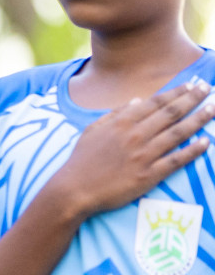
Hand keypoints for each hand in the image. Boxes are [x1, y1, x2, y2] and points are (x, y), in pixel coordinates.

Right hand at [46, 81, 213, 219]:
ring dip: (199, 119)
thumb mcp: (92, 130)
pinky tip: (206, 142)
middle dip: (193, 98)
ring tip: (213, 109)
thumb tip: (138, 100)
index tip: (192, 84)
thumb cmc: (81, 160)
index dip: (176, 92)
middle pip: (171, 113)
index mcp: (122, 122)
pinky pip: (176, 159)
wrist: (74, 190)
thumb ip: (115, 113)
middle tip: (209, 88)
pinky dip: (193, 150)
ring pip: (178, 132)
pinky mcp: (149, 175)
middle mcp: (136, 135)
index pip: (156, 102)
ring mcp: (144, 155)